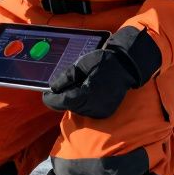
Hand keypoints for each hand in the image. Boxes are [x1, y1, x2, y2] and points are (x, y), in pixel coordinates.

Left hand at [41, 27, 161, 119]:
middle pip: (69, 106)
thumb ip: (66, 77)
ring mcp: (100, 111)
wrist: (127, 67)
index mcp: (86, 93)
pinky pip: (88, 110)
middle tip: (58, 88)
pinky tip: (85, 91)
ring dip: (73, 101)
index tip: (46, 94)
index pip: (62, 101)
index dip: (51, 98)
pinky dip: (83, 103)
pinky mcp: (105, 112)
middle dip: (62, 98)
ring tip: (75, 87)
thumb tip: (53, 87)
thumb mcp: (82, 64)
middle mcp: (93, 106)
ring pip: (78, 109)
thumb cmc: (104, 62)